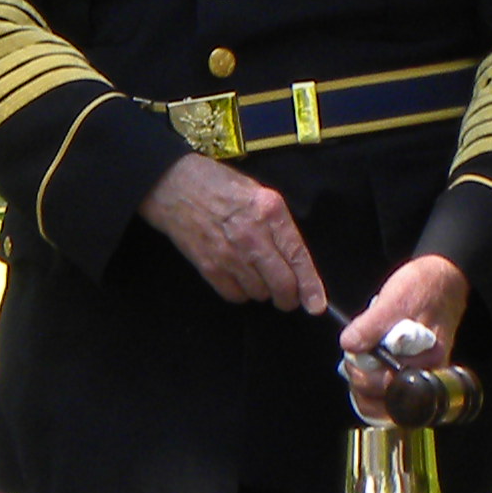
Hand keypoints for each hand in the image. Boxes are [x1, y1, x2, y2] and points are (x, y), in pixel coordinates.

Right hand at [140, 154, 328, 312]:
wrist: (175, 186)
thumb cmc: (219, 186)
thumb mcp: (258, 193)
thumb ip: (278, 225)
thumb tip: (296, 262)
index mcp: (270, 212)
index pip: (298, 257)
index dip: (310, 286)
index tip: (316, 306)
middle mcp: (253, 235)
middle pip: (282, 284)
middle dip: (288, 298)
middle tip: (287, 297)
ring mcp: (229, 254)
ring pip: (259, 293)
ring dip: (262, 290)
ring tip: (254, 273)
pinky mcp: (209, 267)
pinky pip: (235, 295)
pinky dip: (240, 292)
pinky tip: (237, 276)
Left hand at [338, 255, 471, 418]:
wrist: (442, 281)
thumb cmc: (422, 288)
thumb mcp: (394, 300)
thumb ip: (370, 326)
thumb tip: (349, 346)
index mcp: (427, 361)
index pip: (388, 389)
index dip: (363, 377)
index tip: (352, 357)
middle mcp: (428, 375)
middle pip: (386, 402)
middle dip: (362, 382)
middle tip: (354, 358)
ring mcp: (421, 377)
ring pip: (386, 403)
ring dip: (365, 387)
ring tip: (359, 363)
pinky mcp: (415, 374)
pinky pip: (390, 393)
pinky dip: (373, 384)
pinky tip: (367, 366)